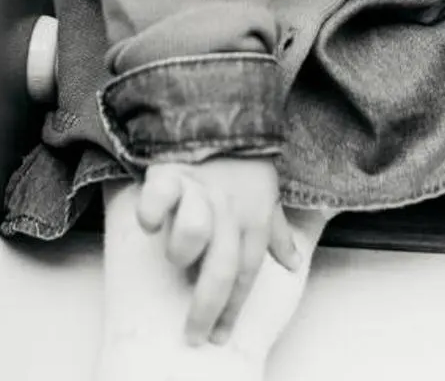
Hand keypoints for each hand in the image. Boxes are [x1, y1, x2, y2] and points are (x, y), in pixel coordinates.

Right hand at [134, 157, 299, 344]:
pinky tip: (151, 224)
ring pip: (195, 233)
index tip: (220, 337)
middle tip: (195, 335)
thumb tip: (292, 264)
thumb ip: (277, 233)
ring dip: (185, 251)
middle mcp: (229, 210)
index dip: (233, 310)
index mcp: (253, 219)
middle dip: (208, 309)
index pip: (246, 275)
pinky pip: (160, 197)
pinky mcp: (171, 172)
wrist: (224, 107)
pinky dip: (153, 212)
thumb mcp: (267, 196)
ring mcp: (200, 191)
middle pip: (221, 270)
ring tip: (179, 259)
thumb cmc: (245, 159)